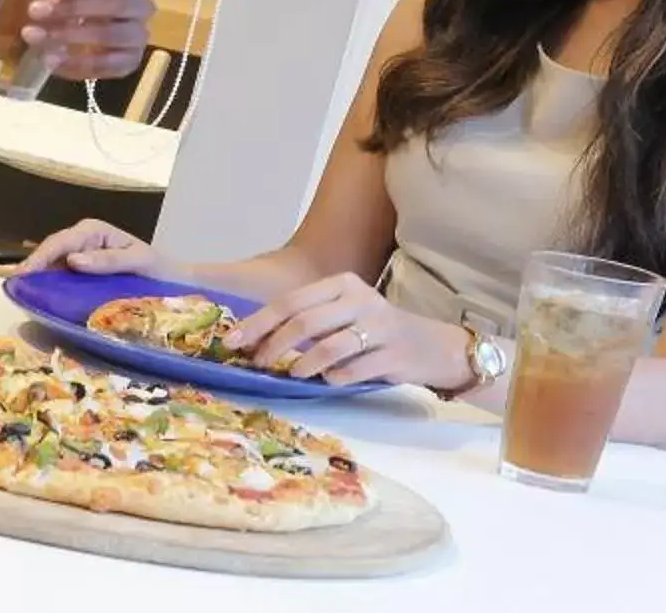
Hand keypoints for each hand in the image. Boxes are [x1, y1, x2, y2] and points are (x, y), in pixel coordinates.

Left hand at [0, 0, 151, 80]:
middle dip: (72, 10)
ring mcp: (137, 35)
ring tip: (34, 36)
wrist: (84, 18)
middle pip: (113, 6)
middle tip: (34, 12)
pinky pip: (107, 67)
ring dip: (70, 37)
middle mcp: (141, 4)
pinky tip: (49, 60)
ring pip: (110, 37)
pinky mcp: (129, 62)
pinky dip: (77, 64)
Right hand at [0, 217, 179, 279]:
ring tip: (8, 285)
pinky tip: (23, 288)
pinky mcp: (79, 272)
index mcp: (93, 231)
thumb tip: (72, 260)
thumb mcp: (138, 260)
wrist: (173, 281)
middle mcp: (82, 240)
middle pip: (49, 251)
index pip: (60, 242)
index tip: (23, 274)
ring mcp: (79, 256)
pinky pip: (57, 274)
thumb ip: (108, 260)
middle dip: (29, 265)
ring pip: (49, 263)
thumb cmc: (158, 269)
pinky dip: (41, 281)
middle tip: (8, 282)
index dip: (38, 257)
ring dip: (31, 274)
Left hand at [221, 272, 471, 389]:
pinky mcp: (395, 354)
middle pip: (305, 322)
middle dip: (274, 345)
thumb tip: (255, 339)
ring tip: (293, 374)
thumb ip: (307, 320)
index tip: (232, 341)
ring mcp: (380, 326)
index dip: (258, 323)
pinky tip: (330, 381)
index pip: (290, 301)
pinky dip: (336, 378)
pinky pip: (355, 369)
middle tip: (258, 363)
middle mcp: (360, 299)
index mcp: (341, 284)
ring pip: (329, 347)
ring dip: (303, 364)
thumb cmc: (375, 330)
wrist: (432, 344)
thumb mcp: (343, 313)